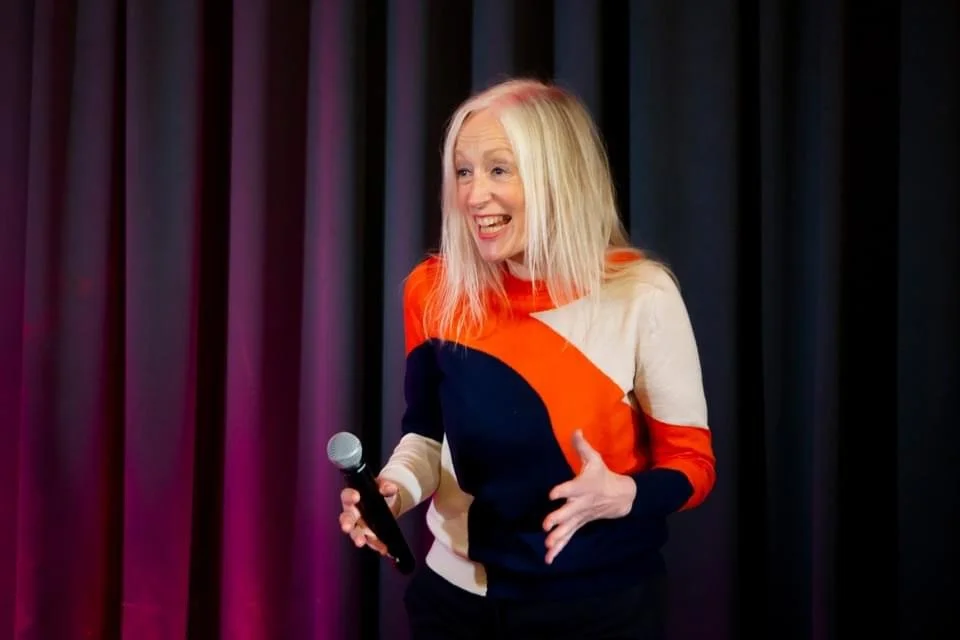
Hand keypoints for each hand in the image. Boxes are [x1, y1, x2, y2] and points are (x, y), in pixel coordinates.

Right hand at [338, 478, 399, 556]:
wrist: (387, 504)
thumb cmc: (378, 493)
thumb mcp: (383, 486)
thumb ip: (385, 486)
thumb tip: (389, 488)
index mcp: (353, 498)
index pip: (347, 496)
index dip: (349, 496)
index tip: (356, 497)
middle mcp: (353, 513)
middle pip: (346, 518)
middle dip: (346, 523)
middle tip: (347, 527)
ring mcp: (359, 526)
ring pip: (355, 533)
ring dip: (357, 537)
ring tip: (360, 542)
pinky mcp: (368, 536)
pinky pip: (370, 541)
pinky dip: (376, 545)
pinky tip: (382, 548)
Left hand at [542, 430, 636, 563]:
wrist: (622, 497)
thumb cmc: (603, 476)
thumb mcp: (595, 459)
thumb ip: (582, 446)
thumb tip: (575, 429)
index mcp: (584, 486)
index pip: (572, 488)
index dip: (562, 490)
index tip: (552, 494)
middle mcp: (581, 503)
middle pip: (569, 512)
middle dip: (558, 519)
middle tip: (546, 525)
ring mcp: (580, 516)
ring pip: (569, 529)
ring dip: (558, 538)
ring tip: (547, 547)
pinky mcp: (580, 525)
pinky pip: (569, 538)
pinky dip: (559, 548)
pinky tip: (548, 558)